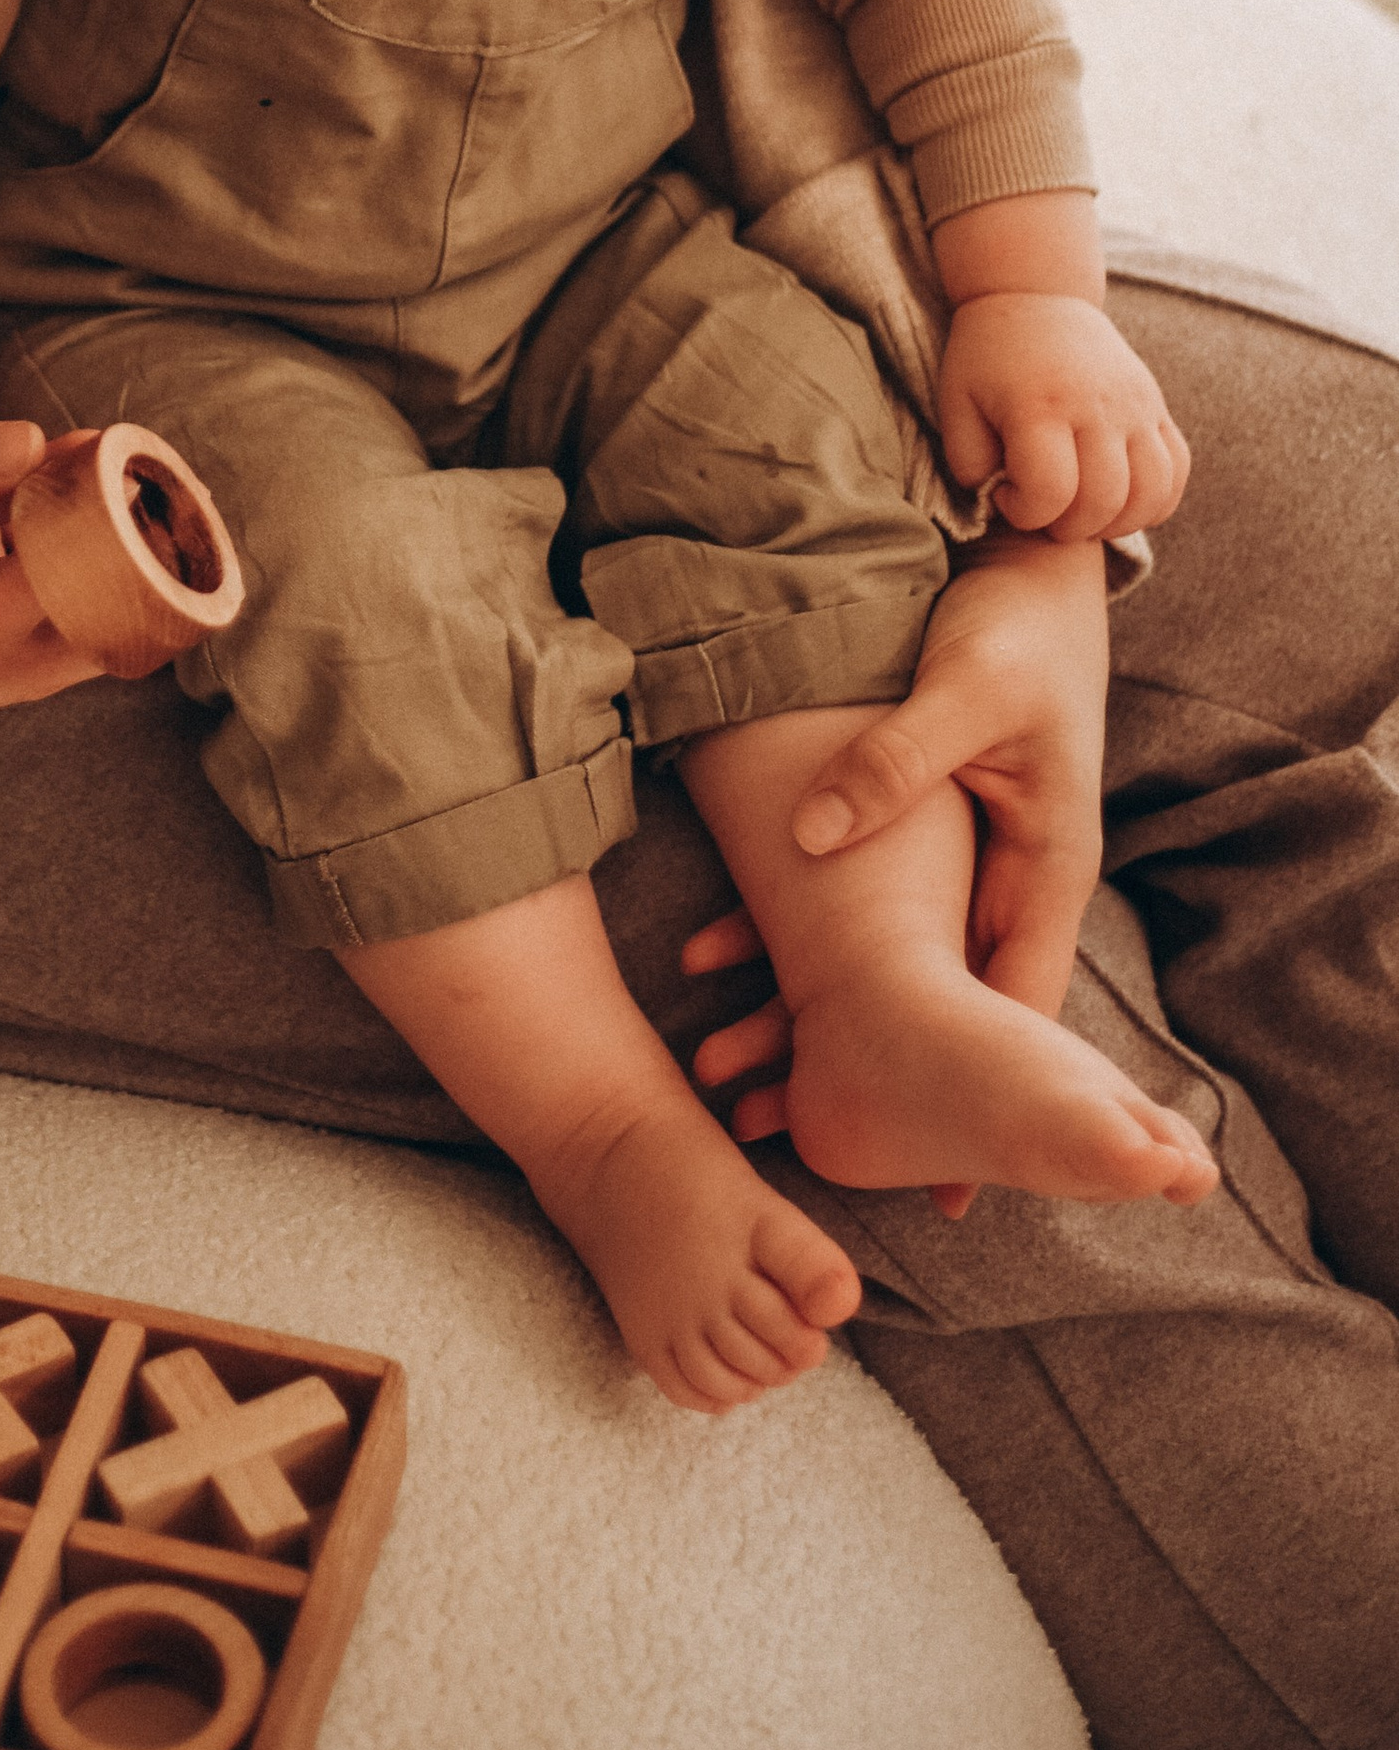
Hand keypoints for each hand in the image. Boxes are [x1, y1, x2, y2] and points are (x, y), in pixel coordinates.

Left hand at [689, 535, 1108, 1124]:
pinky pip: (846, 904)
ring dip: (797, 1012)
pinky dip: (781, 935)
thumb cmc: (1015, 626)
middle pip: (928, 1006)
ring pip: (875, 964)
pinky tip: (707, 956)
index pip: (1011, 1011)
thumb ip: (893, 762)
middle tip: (764, 1129)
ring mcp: (956, 861)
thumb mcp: (964, 690)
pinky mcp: (909, 828)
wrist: (1027, 564)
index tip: (938, 1184)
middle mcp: (1002, 880)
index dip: (979, 1101)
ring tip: (717, 1070)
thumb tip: (809, 841)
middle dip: (847, 1068)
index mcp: (1043, 869)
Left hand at [937, 290, 1188, 541]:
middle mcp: (1097, 405)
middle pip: (1102, 501)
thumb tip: (1006, 506)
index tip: (1006, 494)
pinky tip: (1118, 502)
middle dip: (1067, 526)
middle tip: (1041, 509)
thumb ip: (971, 464)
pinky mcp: (1157, 407)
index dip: (1024, 513)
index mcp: (1040, 404)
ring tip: (1080, 512)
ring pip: (1150, 494)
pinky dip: (1154, 502)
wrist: (1035, 297)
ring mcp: (1136, 406)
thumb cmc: (986, 359)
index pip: (1050, 491)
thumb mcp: (956, 404)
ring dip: (1114, 523)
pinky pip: (1177, 472)